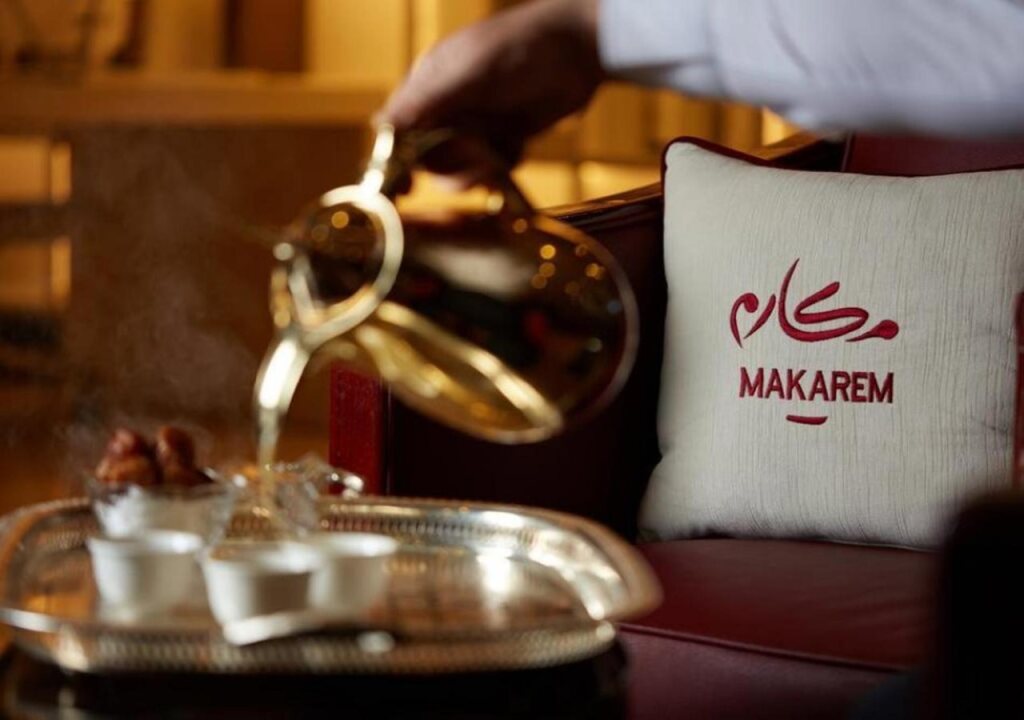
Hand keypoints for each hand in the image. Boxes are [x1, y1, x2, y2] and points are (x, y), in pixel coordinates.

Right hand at [382, 0, 601, 185]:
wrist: (581, 48)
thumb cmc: (521, 46)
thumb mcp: (468, 72)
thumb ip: (426, 101)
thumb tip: (379, 126)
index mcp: (428, 84)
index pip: (397, 130)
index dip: (396, 161)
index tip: (403, 189)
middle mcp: (446, 107)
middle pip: (427, 158)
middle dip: (452, 163)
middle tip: (479, 154)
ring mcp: (475, 125)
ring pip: (458, 169)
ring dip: (477, 169)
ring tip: (501, 151)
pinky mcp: (502, 138)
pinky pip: (489, 170)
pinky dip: (502, 165)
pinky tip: (518, 144)